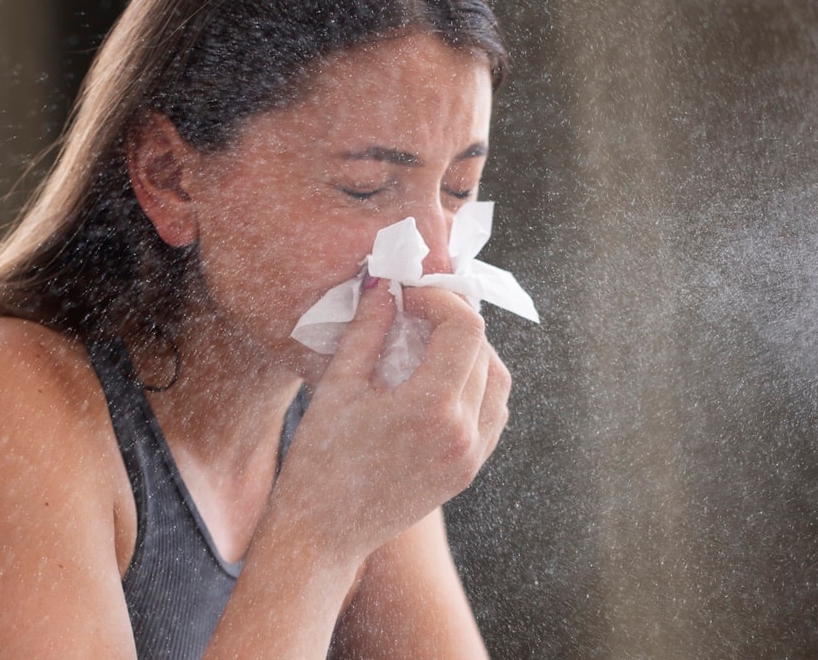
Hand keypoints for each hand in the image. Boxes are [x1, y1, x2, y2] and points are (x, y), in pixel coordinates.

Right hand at [269, 281, 510, 566]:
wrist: (322, 535)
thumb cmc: (319, 460)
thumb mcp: (339, 384)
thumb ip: (369, 328)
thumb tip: (385, 283)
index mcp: (434, 408)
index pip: (465, 327)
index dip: (439, 299)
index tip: (407, 296)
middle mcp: (465, 433)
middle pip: (483, 350)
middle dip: (452, 320)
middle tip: (414, 311)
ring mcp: (472, 456)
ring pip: (498, 382)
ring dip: (471, 351)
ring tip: (428, 342)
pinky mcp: (468, 471)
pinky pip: (493, 414)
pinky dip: (476, 385)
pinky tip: (439, 378)